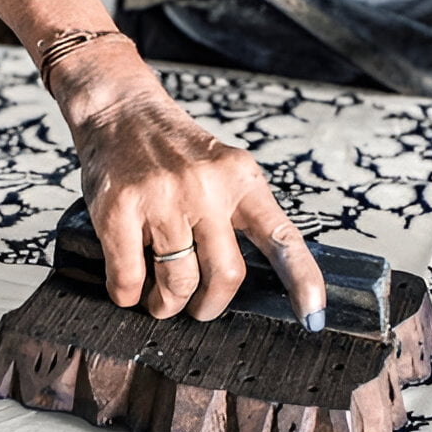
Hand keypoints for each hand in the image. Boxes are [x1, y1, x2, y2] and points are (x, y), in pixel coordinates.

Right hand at [50, 40, 325, 326]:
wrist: (120, 113)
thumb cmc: (172, 151)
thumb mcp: (222, 170)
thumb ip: (239, 215)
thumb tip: (241, 282)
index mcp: (240, 179)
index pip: (282, 237)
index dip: (302, 281)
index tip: (313, 318)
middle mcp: (206, 187)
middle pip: (226, 275)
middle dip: (210, 305)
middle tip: (198, 307)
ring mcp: (161, 198)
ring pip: (177, 283)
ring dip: (167, 305)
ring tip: (160, 301)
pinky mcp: (119, 210)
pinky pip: (129, 278)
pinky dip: (128, 294)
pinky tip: (129, 287)